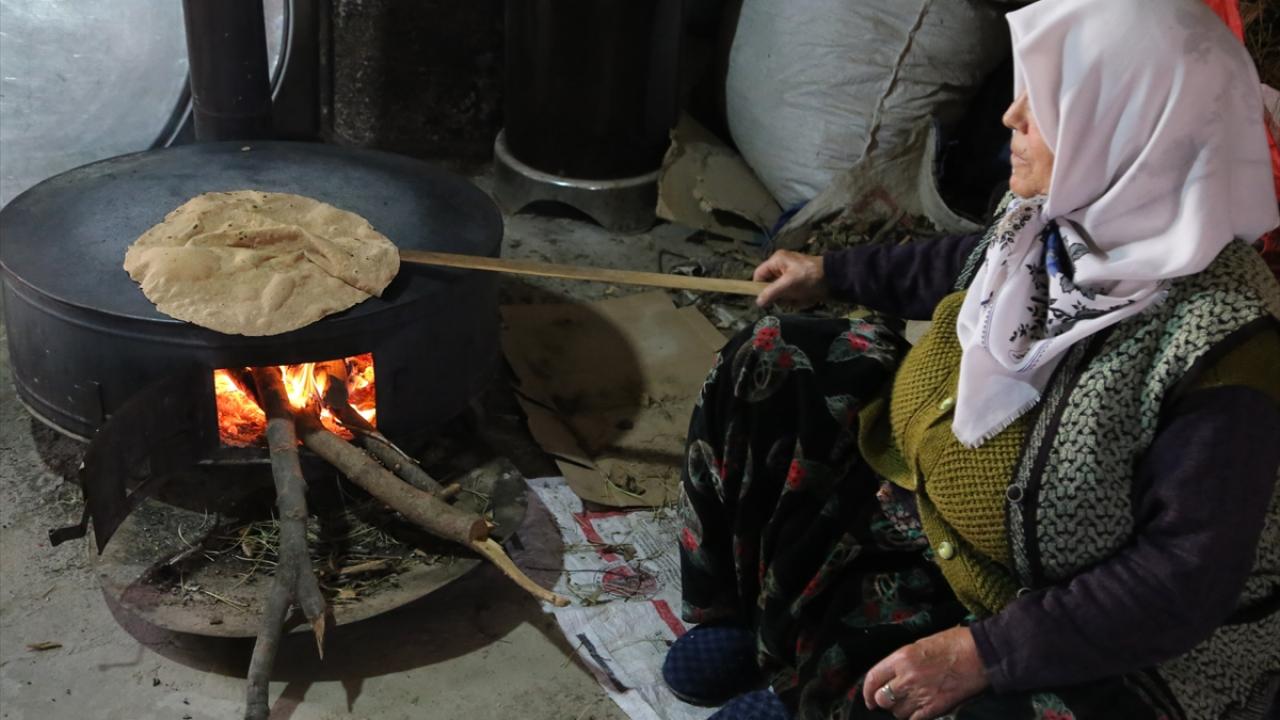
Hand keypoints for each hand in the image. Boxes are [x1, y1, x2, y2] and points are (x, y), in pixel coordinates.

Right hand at [752, 250, 826, 307]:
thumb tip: (758, 302)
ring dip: (790, 299)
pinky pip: (791, 296)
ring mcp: (790, 276)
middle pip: (769, 286)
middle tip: (789, 296)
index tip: (765, 299)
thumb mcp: (788, 284)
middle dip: (779, 295)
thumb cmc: (809, 277)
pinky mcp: (798, 284)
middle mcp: (781, 267)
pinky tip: (806, 298)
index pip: (758, 275)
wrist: (835, 278)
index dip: (759, 288)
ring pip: (781, 294)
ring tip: (801, 296)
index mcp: (776, 261)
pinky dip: (798, 299)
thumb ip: (771, 293)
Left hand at [861, 627, 987, 719]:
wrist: (980, 654)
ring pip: (897, 713)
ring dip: (901, 710)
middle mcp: (907, 677)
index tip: (868, 698)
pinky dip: (914, 718)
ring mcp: (921, 694)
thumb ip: (903, 662)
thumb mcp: (920, 644)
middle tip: (891, 700)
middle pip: (882, 698)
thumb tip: (891, 676)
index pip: (873, 678)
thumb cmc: (954, 644)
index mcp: (901, 657)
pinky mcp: (935, 708)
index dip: (866, 691)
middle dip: (884, 701)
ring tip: (911, 703)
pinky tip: (920, 712)